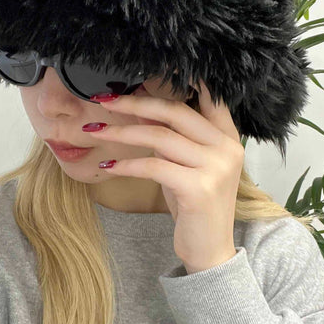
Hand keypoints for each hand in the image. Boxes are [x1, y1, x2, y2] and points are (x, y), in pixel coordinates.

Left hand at [92, 82, 242, 272]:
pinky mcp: (198, 189)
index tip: (144, 72)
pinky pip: (153, 166)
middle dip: (134, 103)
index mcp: (228, 138)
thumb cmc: (194, 206)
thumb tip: (138, 108)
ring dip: (121, 132)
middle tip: (104, 100)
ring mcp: (216, 168)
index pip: (209, 97)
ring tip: (95, 131)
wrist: (210, 251)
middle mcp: (227, 148)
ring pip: (159, 137)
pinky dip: (126, 165)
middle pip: (175, 112)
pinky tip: (107, 167)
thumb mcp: (186, 166)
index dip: (179, 80)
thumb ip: (173, 138)